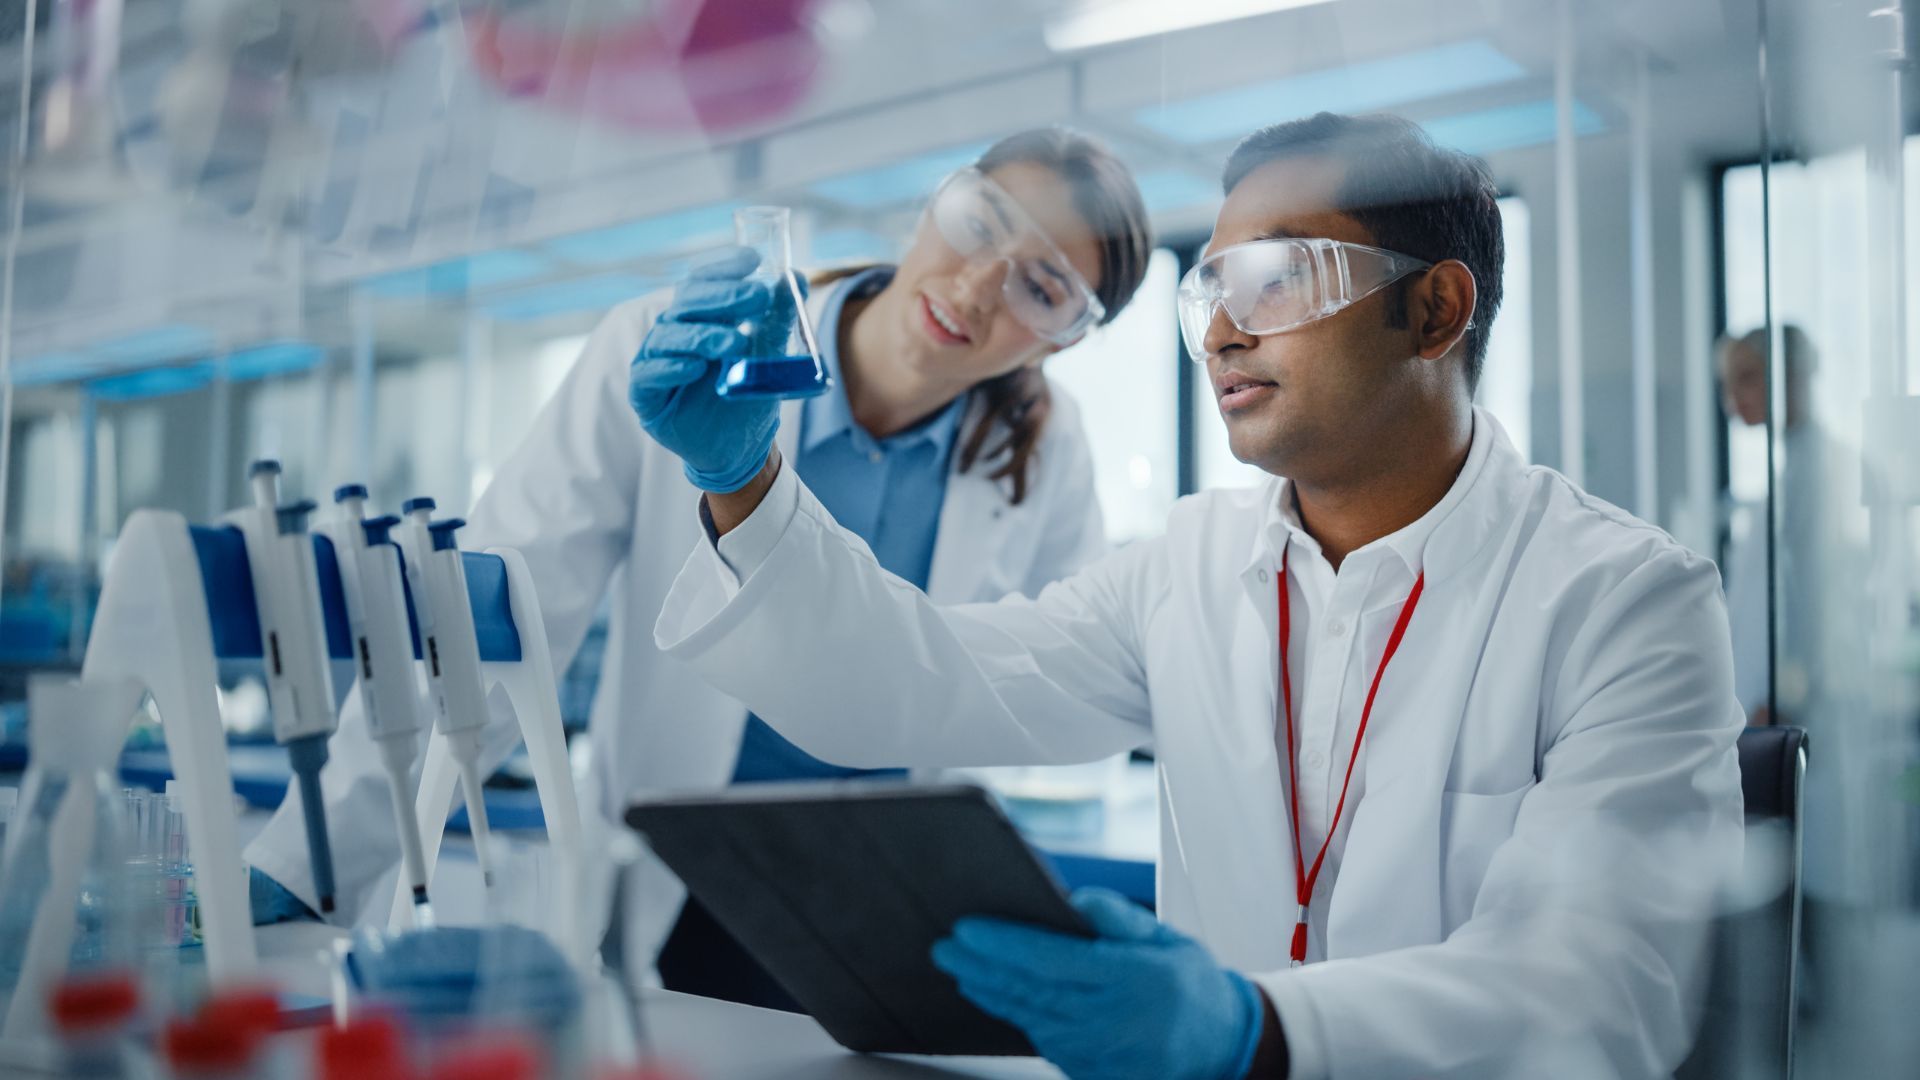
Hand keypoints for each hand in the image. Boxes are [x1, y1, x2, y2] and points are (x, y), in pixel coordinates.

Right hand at [630, 247, 781, 492]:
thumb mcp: (767, 353)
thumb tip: (794, 277)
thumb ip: (776, 317)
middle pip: (687, 302)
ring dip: (703, 336)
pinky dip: (671, 368)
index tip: (753, 259)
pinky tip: (694, 367)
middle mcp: (673, 332)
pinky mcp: (645, 395)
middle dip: (723, 297)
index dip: (724, 267)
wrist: (739, 446)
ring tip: (736, 342)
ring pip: (669, 337)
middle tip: (757, 297)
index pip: (704, 280)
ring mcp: (656, 361)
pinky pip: (649, 375)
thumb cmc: (747, 394)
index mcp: (698, 316)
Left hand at [932, 888, 1264, 1079]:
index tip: (967, 927)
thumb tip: (1074, 901)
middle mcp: (1110, 1020)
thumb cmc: (1192, 984)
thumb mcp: (1167, 939)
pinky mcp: (1092, 1073)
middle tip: (943, 947)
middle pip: (1029, 990)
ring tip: (959, 968)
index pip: (1050, 959)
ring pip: (1030, 1018)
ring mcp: (1099, 1053)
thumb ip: (1119, 919)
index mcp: (1130, 979)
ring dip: (990, 992)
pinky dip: (1016, 1016)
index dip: (1004, 943)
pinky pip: (1044, 1040)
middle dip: (980, 967)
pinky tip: (995, 996)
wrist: (1223, 1046)